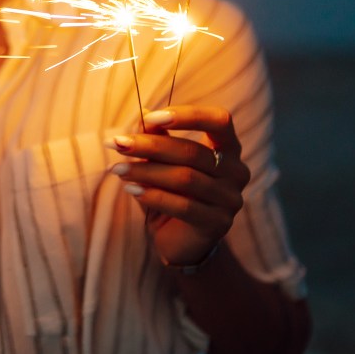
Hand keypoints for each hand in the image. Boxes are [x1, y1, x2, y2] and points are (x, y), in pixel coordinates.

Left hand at [107, 106, 250, 267]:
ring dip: (146, 171)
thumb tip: (143, 113)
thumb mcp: (162, 161)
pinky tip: (131, 189)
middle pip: (192, 151)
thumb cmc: (172, 192)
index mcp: (228, 148)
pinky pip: (184, 206)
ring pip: (185, 178)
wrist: (179, 240)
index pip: (219, 120)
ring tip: (118, 169)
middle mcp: (236, 171)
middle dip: (150, 146)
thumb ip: (157, 137)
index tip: (151, 118)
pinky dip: (154, 195)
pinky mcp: (218, 223)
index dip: (187, 115)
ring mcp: (230, 199)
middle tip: (118, 144)